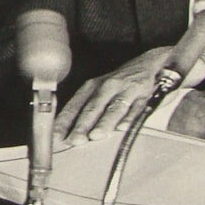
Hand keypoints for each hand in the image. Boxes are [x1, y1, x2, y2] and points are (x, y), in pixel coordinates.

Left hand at [55, 47, 171, 144]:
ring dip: (104, 122)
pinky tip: (124, 127)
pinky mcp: (144, 95)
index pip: (74, 106)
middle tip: (74, 140)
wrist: (148, 64)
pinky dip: (130, 118)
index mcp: (92, 87)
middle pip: (92, 107)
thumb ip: (85, 109)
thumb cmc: (119, 82)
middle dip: (82, 125)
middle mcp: (107, 87)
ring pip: (113, 108)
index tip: (56, 136)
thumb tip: (68, 132)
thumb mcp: (99, 90)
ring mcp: (125, 90)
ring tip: (96, 135)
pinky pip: (136, 108)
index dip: (65, 121)